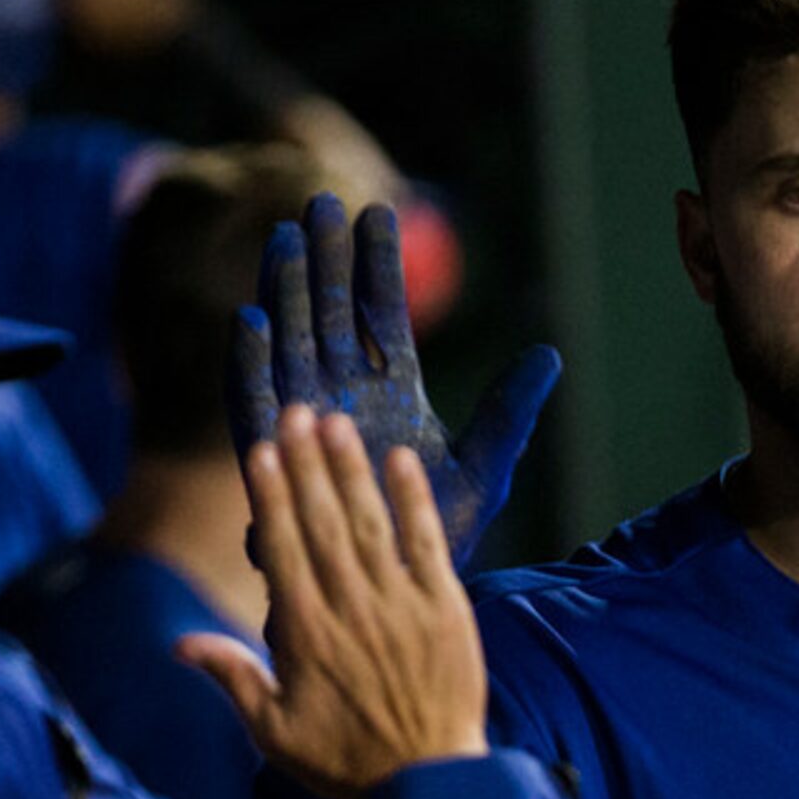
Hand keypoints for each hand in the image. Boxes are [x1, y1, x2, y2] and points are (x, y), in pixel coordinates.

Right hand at [180, 407, 487, 798]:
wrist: (430, 783)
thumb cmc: (348, 762)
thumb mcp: (275, 732)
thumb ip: (232, 679)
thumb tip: (180, 645)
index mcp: (305, 634)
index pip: (282, 548)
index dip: (270, 496)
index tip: (259, 452)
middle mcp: (350, 609)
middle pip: (323, 523)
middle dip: (306, 465)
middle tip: (295, 414)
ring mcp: (400, 605)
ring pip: (370, 524)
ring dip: (351, 471)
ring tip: (336, 425)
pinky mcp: (446, 608)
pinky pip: (428, 543)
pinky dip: (413, 501)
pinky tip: (400, 461)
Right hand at [229, 191, 558, 566]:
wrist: (394, 597)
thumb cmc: (437, 537)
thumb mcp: (486, 469)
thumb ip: (509, 412)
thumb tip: (549, 355)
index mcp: (393, 391)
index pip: (386, 315)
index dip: (381, 265)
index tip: (379, 211)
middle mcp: (345, 394)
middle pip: (332, 314)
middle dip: (328, 260)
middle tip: (321, 201)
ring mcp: (307, 419)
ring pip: (291, 343)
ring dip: (287, 293)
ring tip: (285, 239)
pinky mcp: (275, 455)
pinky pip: (255, 403)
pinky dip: (250, 365)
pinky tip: (249, 320)